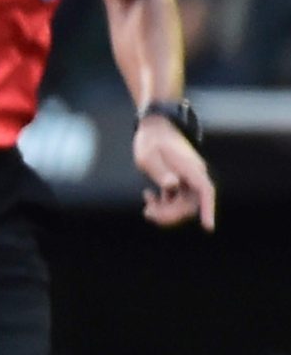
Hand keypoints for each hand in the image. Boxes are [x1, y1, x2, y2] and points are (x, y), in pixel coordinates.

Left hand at [134, 115, 214, 229]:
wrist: (153, 127)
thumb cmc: (150, 140)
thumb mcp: (149, 156)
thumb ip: (160, 172)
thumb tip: (172, 186)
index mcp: (190, 168)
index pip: (205, 191)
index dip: (208, 210)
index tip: (208, 227)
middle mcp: (193, 175)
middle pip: (191, 204)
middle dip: (171, 215)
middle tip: (148, 213)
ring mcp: (187, 179)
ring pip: (183, 205)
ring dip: (166, 212)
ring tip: (147, 209)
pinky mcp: (179, 181)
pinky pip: (177, 200)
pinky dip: (163, 204)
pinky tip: (149, 197)